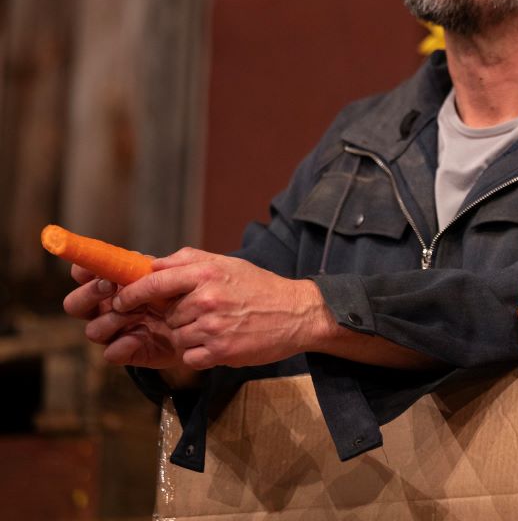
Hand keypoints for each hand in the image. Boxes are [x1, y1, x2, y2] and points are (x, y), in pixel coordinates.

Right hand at [64, 264, 183, 368]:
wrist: (198, 324)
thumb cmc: (181, 294)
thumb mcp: (175, 274)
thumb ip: (163, 265)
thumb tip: (148, 262)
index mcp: (110, 284)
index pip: (82, 274)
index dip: (82, 269)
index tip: (91, 267)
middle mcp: (105, 309)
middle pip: (74, 305)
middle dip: (89, 294)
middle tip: (111, 286)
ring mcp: (113, 332)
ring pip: (93, 330)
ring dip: (115, 319)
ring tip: (141, 311)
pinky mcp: (124, 352)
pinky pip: (111, 352)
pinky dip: (125, 343)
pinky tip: (144, 334)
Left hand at [112, 248, 326, 369]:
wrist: (298, 314)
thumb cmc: (261, 287)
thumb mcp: (227, 263)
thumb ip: (189, 260)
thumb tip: (153, 264)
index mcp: (206, 273)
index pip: (154, 281)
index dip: (132, 293)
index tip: (121, 300)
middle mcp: (207, 299)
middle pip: (166, 315)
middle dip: (177, 317)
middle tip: (201, 315)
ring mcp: (213, 327)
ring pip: (177, 337)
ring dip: (190, 336)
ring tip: (216, 328)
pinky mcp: (221, 351)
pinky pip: (190, 356)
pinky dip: (199, 354)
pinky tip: (219, 343)